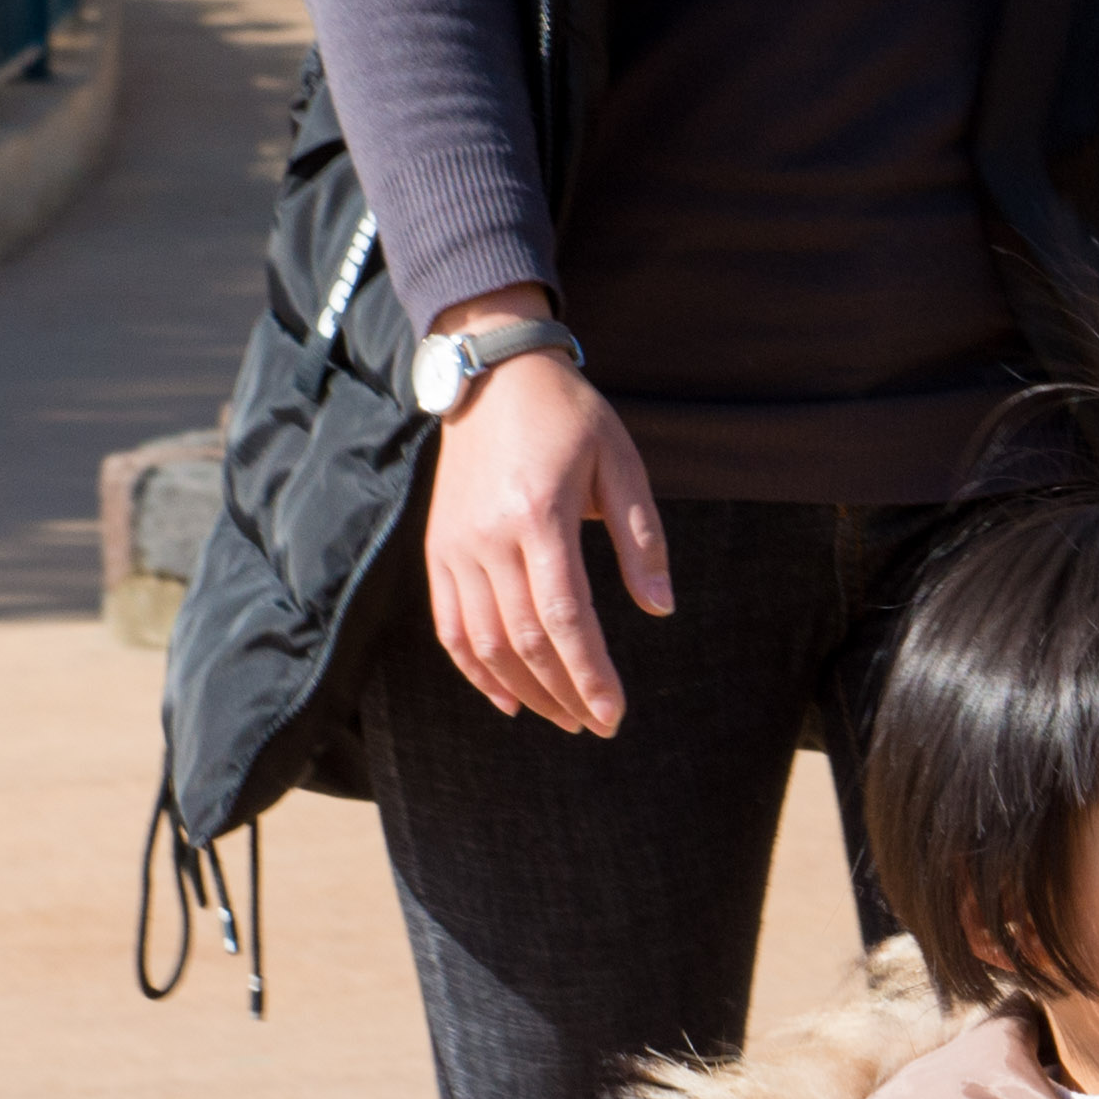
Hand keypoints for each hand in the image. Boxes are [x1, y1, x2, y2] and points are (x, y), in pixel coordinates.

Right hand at [419, 283, 669, 736]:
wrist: (492, 372)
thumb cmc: (569, 417)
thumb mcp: (622, 464)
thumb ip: (644, 540)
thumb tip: (660, 609)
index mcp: (539, 515)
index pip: (566, 616)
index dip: (590, 674)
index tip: (614, 714)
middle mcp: (490, 537)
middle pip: (526, 640)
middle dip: (565, 693)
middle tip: (599, 726)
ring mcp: (456, 545)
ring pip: (485, 643)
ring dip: (526, 692)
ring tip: (565, 718)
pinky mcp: (438, 548)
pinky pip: (450, 626)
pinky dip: (476, 671)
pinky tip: (509, 701)